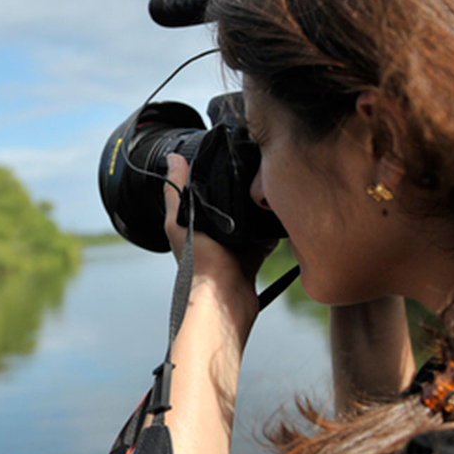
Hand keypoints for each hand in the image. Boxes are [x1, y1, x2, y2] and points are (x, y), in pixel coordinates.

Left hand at [163, 154, 275, 330]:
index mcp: (195, 223)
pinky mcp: (255, 254)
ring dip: (259, 207)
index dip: (214, 176)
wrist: (224, 296)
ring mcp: (236, 244)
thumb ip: (175, 190)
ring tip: (269, 188)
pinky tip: (280, 212)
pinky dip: (273, 226)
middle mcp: (215, 233)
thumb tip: (173, 158)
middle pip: (231, 204)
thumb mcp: (180, 220)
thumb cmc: (197, 264)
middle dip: (241, 191)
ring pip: (251, 218)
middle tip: (256, 172)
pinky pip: (267, 235)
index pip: (205, 192)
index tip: (228, 157)